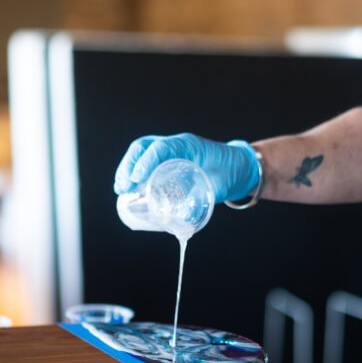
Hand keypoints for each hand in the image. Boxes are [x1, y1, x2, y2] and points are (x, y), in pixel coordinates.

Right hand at [114, 133, 258, 203]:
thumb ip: (201, 200)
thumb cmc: (231, 174)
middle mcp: (176, 145)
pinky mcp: (167, 161)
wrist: (240, 168)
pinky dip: (134, 172)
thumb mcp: (219, 187)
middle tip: (122, 187)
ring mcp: (170, 151)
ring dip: (127, 168)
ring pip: (141, 151)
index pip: (161, 147)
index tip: (136, 179)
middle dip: (129, 165)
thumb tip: (181, 218)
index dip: (146, 162)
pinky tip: (128, 187)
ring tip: (121, 188)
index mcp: (189, 145)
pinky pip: (145, 160)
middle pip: (144, 146)